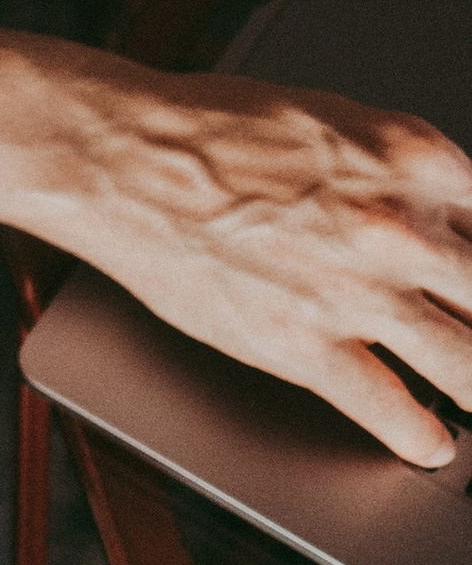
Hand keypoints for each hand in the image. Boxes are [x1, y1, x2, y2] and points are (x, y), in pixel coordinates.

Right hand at [55, 67, 471, 462]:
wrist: (127, 162)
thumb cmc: (213, 131)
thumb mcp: (337, 119)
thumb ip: (402, 167)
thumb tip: (440, 206)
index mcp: (416, 164)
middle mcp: (401, 230)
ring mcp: (356, 292)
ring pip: (465, 364)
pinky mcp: (303, 344)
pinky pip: (387, 407)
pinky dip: (420, 437)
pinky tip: (432, 445)